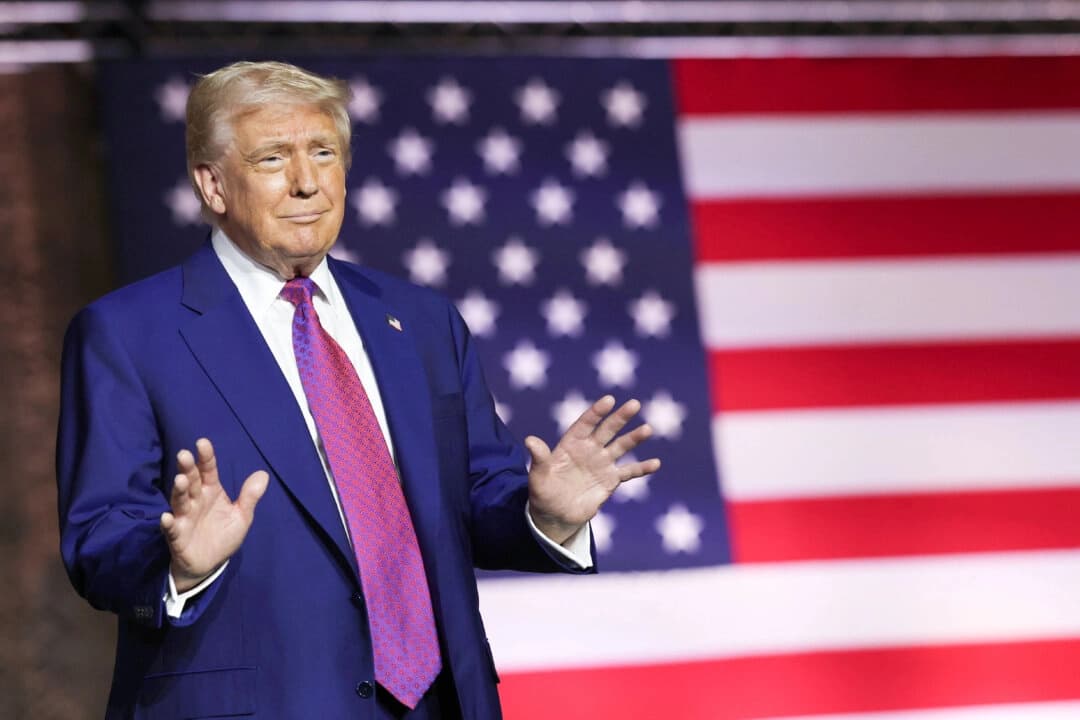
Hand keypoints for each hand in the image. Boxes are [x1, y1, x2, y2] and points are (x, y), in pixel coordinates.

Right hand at [159, 438, 268, 591]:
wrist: (209, 563)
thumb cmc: (223, 535)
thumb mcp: (242, 516)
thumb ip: (250, 496)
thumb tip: (263, 474)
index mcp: (211, 492)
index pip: (208, 470)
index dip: (206, 457)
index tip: (202, 442)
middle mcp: (196, 500)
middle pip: (191, 481)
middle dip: (187, 469)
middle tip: (184, 455)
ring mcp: (184, 517)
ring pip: (180, 501)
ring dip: (179, 491)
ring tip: (180, 481)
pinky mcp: (177, 536)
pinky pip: (171, 528)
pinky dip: (168, 523)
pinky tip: (166, 517)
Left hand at [526, 395, 660, 544]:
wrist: (555, 515)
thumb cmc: (543, 492)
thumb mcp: (538, 476)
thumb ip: (539, 458)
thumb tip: (529, 440)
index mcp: (571, 444)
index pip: (585, 424)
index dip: (596, 412)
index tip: (608, 400)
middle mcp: (589, 450)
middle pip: (607, 430)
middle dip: (620, 417)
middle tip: (634, 404)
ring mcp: (602, 464)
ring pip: (621, 447)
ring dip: (634, 438)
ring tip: (647, 429)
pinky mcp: (610, 480)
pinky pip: (629, 472)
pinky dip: (642, 468)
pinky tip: (656, 463)